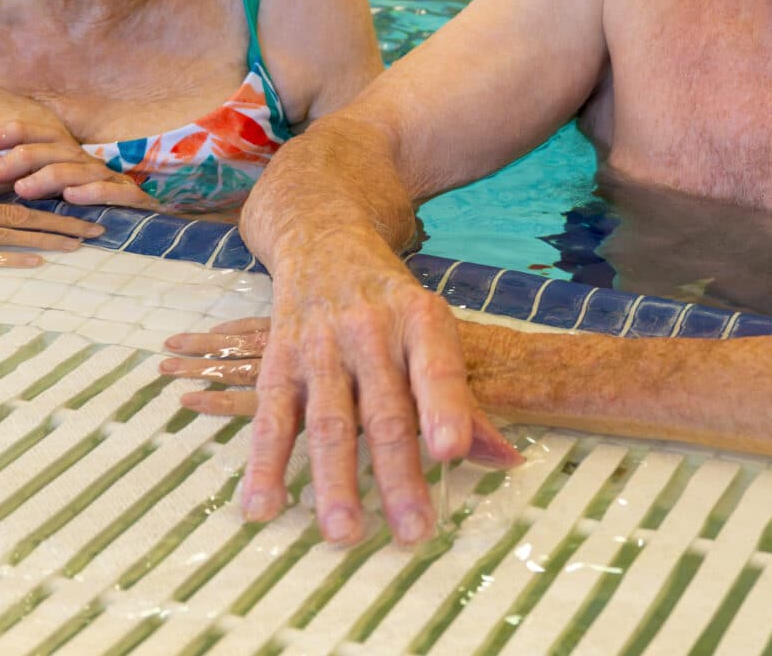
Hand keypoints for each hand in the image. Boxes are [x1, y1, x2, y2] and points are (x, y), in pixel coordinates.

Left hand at [0, 140, 158, 208]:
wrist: (147, 220)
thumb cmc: (92, 206)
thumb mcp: (57, 190)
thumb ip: (29, 178)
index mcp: (68, 155)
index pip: (40, 134)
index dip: (14, 132)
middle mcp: (85, 162)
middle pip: (52, 149)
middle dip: (21, 157)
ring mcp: (107, 178)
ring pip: (74, 170)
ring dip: (46, 177)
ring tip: (21, 189)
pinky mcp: (129, 197)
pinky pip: (109, 191)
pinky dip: (90, 192)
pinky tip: (71, 198)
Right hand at [0, 161, 100, 263]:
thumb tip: (2, 185)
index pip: (12, 178)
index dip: (50, 185)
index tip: (84, 193)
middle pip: (18, 206)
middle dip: (61, 216)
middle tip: (98, 227)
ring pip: (3, 228)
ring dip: (46, 236)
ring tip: (80, 244)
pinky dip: (6, 255)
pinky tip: (34, 260)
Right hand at [166, 250, 522, 544]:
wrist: (323, 238)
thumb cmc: (391, 303)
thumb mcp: (432, 331)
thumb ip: (463, 400)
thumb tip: (508, 460)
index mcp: (420, 320)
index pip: (437, 366)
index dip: (445, 407)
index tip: (451, 450)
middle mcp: (369, 330)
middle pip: (385, 412)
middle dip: (398, 475)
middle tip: (412, 531)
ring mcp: (320, 346)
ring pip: (329, 421)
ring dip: (334, 481)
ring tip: (343, 533)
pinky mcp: (278, 360)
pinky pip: (270, 417)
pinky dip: (264, 464)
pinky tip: (263, 506)